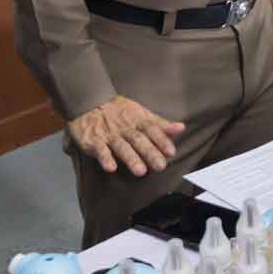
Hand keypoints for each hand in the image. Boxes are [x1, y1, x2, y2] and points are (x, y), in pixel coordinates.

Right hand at [67, 95, 185, 176]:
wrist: (90, 101)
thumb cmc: (120, 111)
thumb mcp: (141, 113)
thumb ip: (160, 123)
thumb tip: (181, 128)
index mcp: (137, 120)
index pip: (152, 129)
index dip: (161, 140)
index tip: (171, 152)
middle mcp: (125, 128)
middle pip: (138, 140)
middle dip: (150, 153)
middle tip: (160, 166)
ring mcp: (109, 134)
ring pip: (121, 146)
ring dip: (131, 158)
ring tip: (140, 172)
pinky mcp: (93, 141)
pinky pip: (99, 150)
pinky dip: (105, 158)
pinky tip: (111, 168)